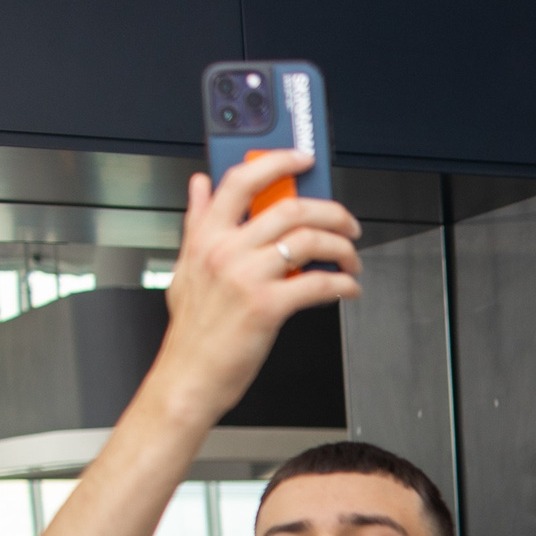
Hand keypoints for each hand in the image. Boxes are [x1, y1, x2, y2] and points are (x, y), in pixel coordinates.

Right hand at [157, 152, 361, 419]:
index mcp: (205, 237)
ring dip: (342, 247)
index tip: (303, 158)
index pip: (239, 181)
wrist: (190, 377)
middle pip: (289, 208)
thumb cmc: (193, 331)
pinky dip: (343, 283)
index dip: (276, 162)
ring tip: (351, 259)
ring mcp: (246, 276)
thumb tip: (198, 184)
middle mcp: (224, 250)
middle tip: (348, 222)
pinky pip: (318, 282)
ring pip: (308, 240)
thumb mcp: (185, 268)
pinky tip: (348, 288)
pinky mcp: (267, 306)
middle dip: (331, 211)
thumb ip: (196, 223)